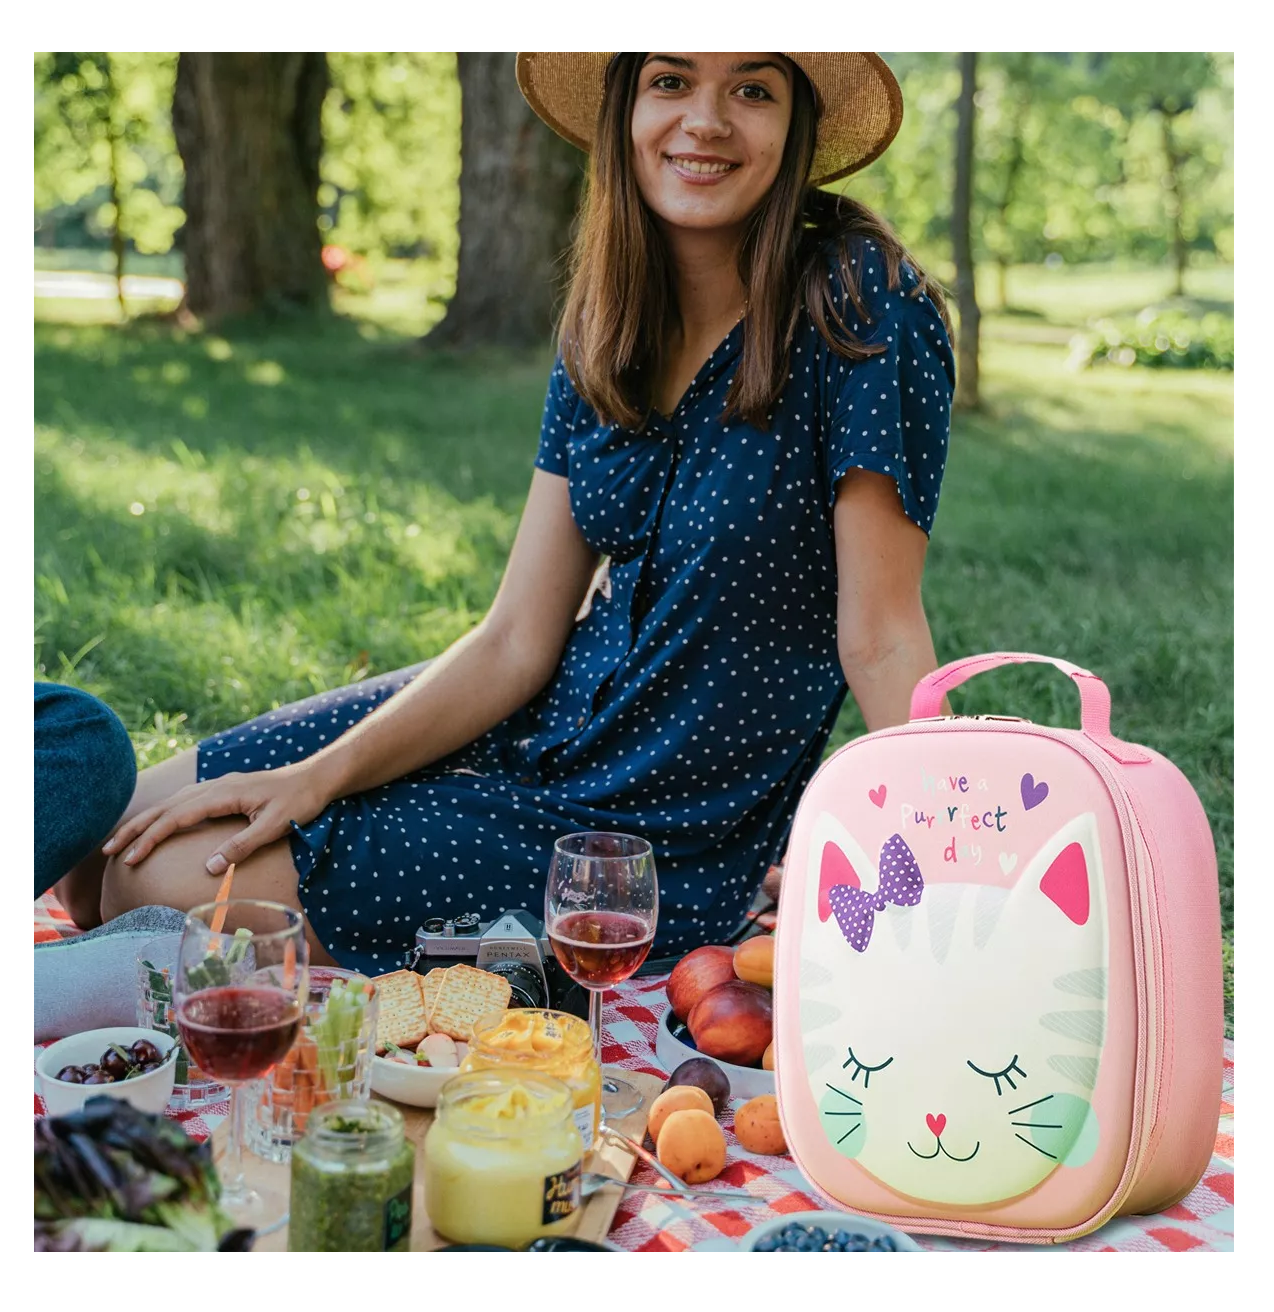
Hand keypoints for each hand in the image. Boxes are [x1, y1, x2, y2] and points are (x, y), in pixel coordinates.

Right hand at [102, 764, 331, 873]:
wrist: (318, 777)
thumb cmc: (300, 802)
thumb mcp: (275, 826)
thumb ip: (242, 845)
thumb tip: (208, 867)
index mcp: (224, 794)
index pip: (176, 817)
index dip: (150, 838)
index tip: (130, 859)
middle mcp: (216, 786)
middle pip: (166, 807)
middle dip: (135, 829)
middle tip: (108, 852)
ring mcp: (220, 785)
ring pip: (173, 802)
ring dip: (147, 821)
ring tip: (124, 841)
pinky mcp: (226, 790)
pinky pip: (186, 801)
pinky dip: (165, 813)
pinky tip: (159, 823)